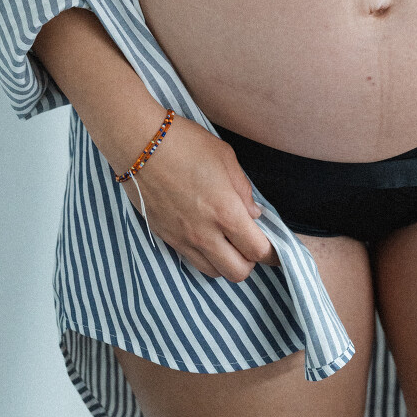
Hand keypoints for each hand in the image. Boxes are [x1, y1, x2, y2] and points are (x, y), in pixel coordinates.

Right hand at [118, 114, 278, 279]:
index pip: (258, 250)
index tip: (277, 251)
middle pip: (238, 272)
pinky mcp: (166, 238)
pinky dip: (205, 256)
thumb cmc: (186, 144)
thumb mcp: (225, 158)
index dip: (272, 254)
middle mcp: (205, 233)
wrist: (140, 145)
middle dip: (250, 261)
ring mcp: (183, 239)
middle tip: (250, 243)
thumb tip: (253, 214)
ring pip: (214, 272)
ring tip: (228, 241)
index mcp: (226, 212)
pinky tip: (206, 237)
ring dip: (226, 261)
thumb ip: (243, 190)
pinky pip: (192, 261)